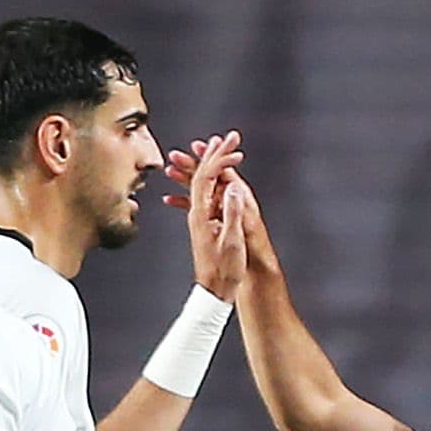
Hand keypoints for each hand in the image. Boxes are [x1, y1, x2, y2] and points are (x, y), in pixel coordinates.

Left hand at [168, 131, 247, 296]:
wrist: (213, 292)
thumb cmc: (224, 271)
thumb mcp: (232, 242)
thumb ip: (232, 214)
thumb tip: (233, 187)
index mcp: (202, 214)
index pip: (207, 176)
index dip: (220, 157)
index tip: (233, 144)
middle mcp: (196, 213)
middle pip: (201, 175)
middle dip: (214, 154)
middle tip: (226, 137)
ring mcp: (198, 219)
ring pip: (201, 184)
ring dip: (210, 164)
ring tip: (218, 148)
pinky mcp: (203, 226)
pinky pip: (204, 197)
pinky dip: (212, 183)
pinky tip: (216, 180)